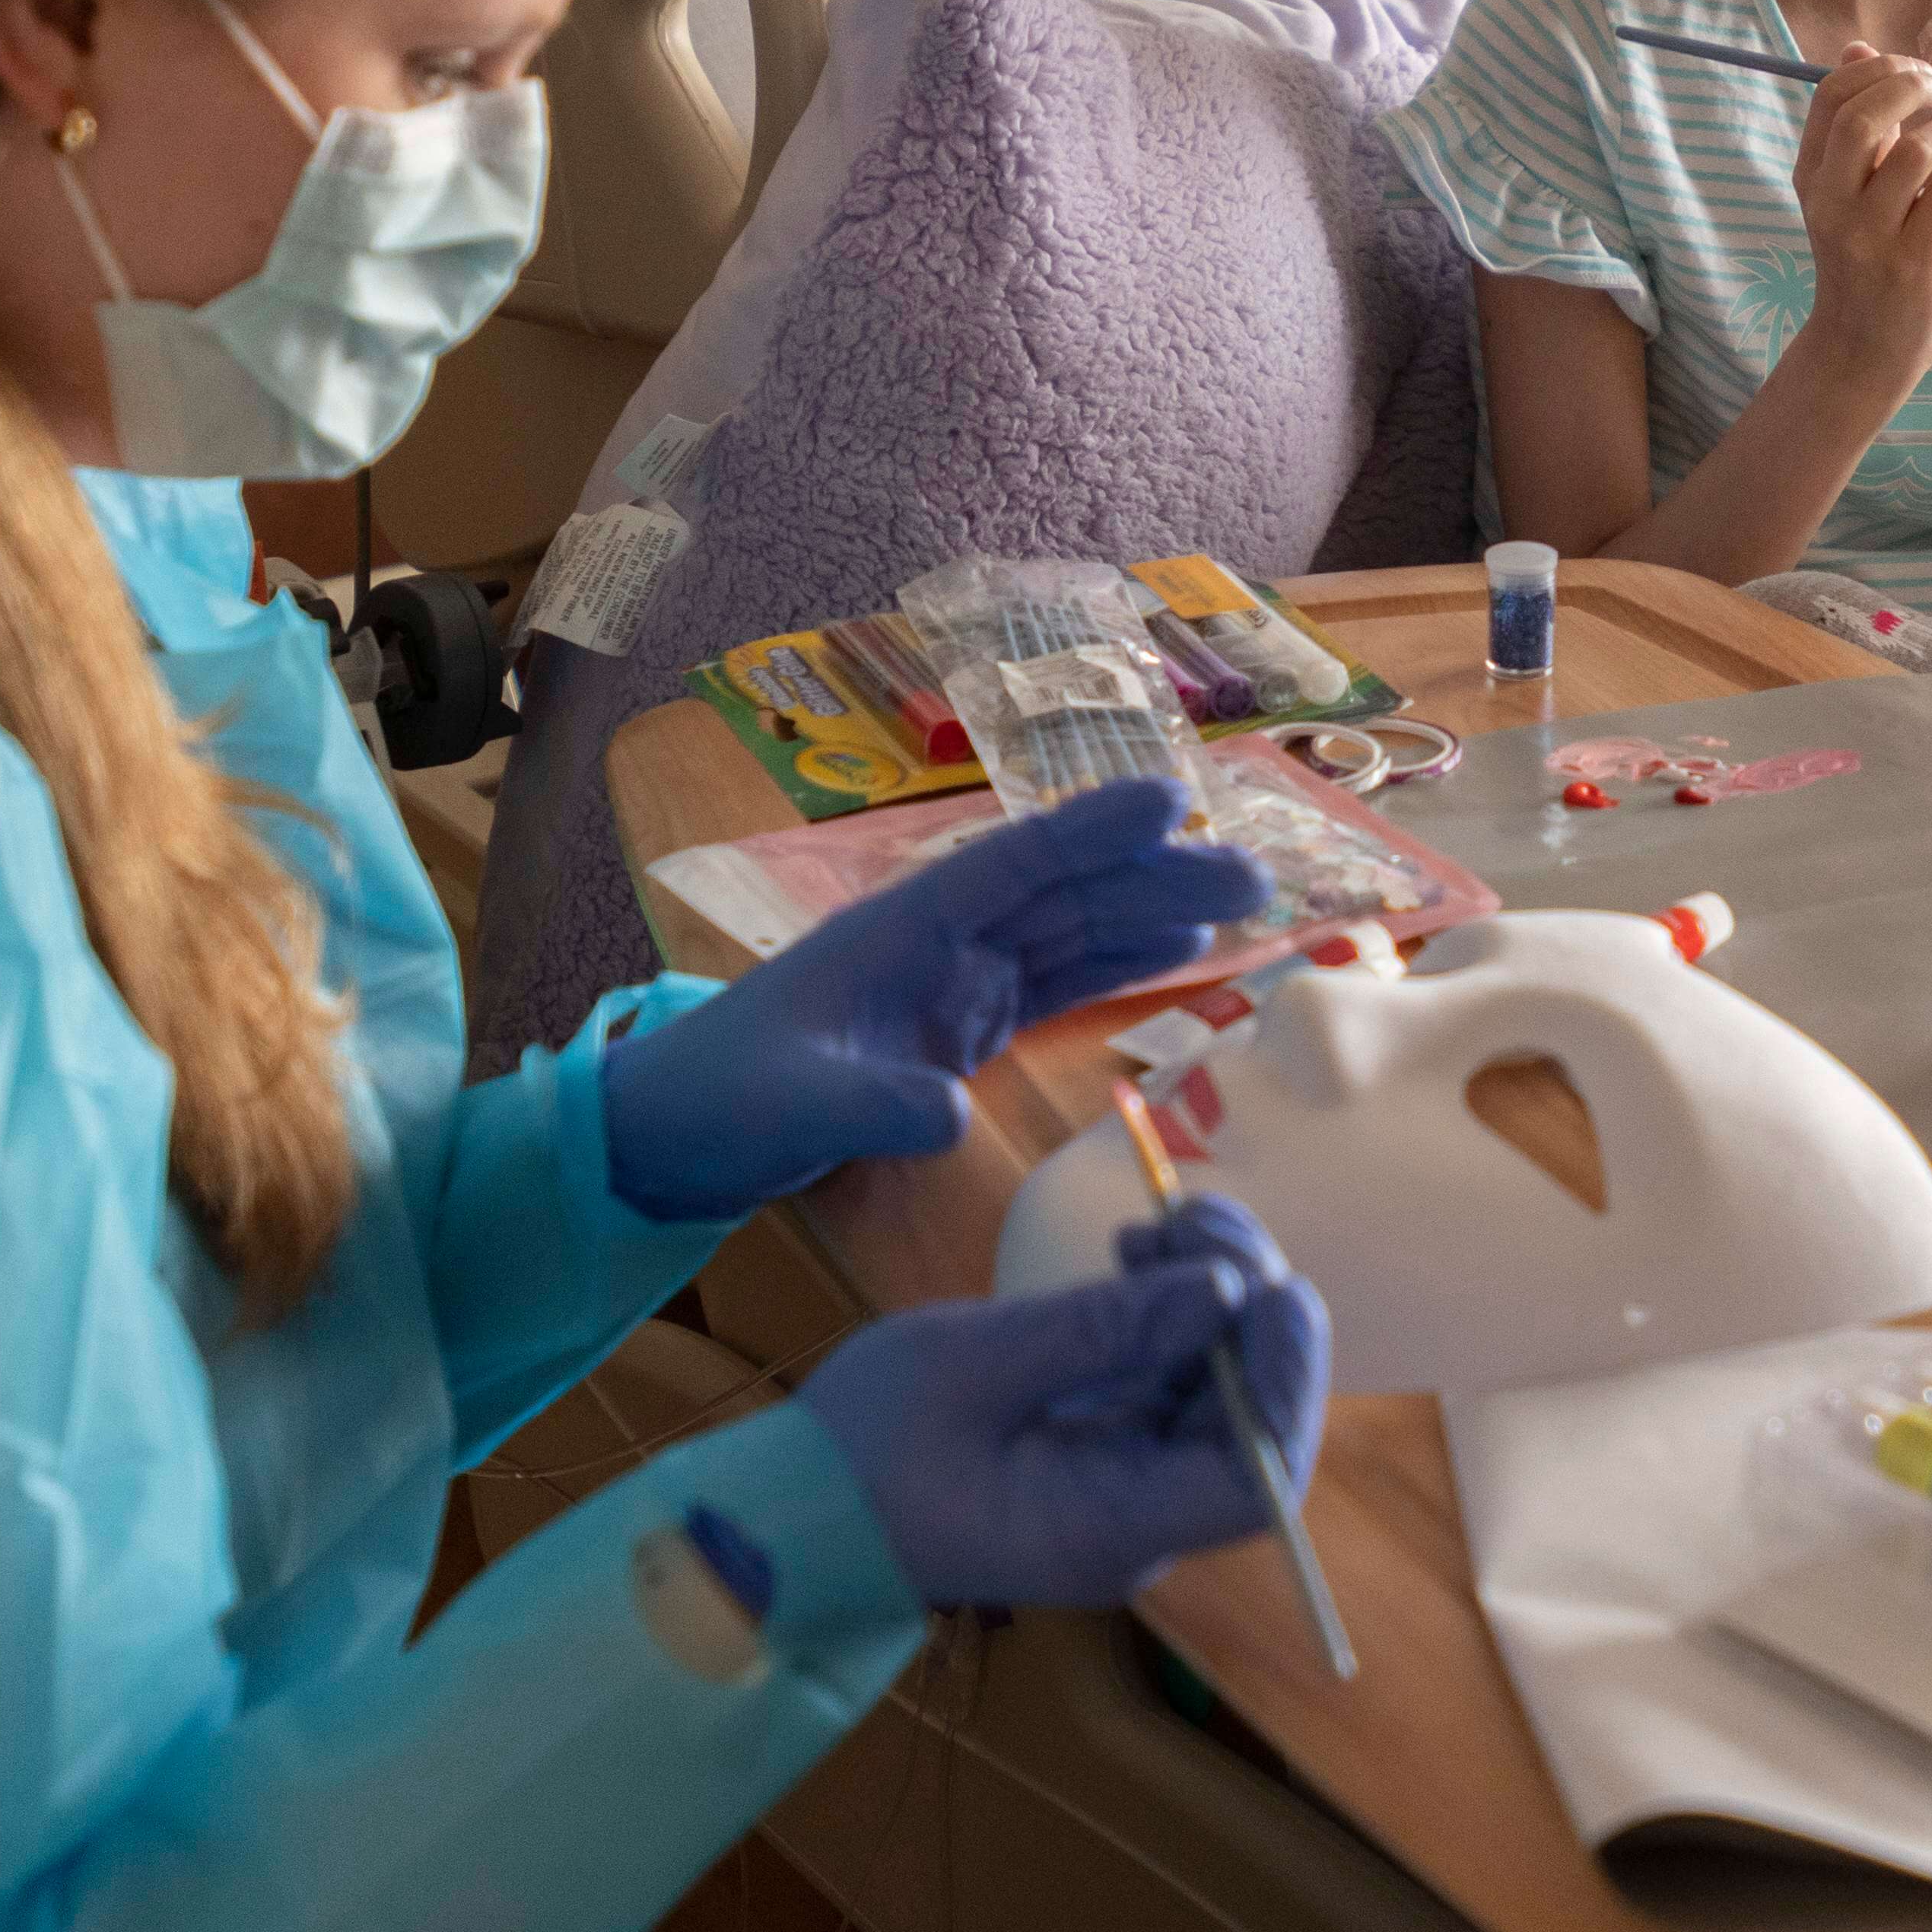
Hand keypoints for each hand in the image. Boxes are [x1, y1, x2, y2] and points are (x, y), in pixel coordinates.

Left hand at [602, 773, 1272, 1219]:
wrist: (677, 1132)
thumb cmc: (722, 1100)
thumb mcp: (790, 1107)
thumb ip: (868, 1105)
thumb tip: (948, 1115)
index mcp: (897, 929)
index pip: (1010, 864)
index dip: (1090, 832)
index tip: (1170, 799)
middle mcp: (938, 938)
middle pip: (1063, 892)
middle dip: (1156, 874)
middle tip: (1254, 874)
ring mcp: (955, 979)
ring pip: (1072, 932)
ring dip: (1154, 914)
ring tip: (1246, 907)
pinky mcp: (963, 1026)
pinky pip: (1058, 984)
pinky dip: (1119, 968)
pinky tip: (1182, 956)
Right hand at [797, 1198, 1330, 1606]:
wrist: (787, 1515)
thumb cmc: (860, 1450)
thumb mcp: (971, 1365)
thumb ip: (1101, 1328)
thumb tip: (1226, 1288)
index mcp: (1110, 1528)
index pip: (1255, 1477)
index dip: (1285, 1381)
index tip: (1271, 1285)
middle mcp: (1136, 1524)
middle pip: (1247, 1424)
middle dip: (1247, 1312)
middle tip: (1199, 1214)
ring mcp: (1120, 1492)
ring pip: (1213, 1395)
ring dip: (1210, 1301)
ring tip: (1160, 1221)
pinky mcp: (1098, 1459)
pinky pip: (1167, 1388)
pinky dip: (1166, 1318)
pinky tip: (1135, 1256)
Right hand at [1788, 45, 1931, 396]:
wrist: (1861, 347)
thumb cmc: (1861, 258)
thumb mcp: (1844, 191)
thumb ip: (1855, 124)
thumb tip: (1860, 49)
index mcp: (1810, 178)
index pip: (1829, 97)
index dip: (1878, 70)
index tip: (1916, 73)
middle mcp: (1831, 204)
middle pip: (1864, 118)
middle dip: (1914, 88)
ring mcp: (1870, 237)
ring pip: (1916, 154)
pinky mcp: (1913, 263)